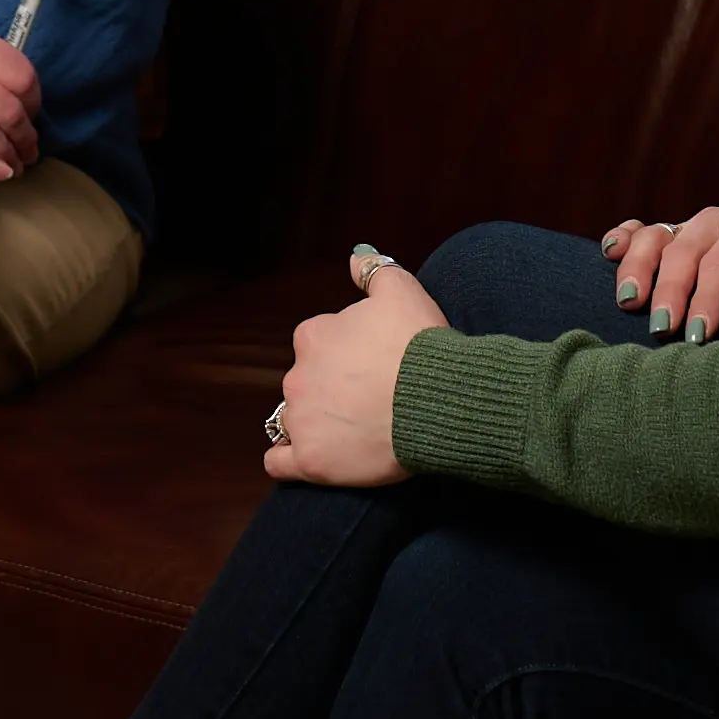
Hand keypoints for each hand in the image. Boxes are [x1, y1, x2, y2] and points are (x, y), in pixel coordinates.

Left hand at [262, 245, 447, 486]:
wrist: (438, 400)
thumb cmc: (421, 345)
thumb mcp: (402, 290)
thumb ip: (373, 270)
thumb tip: (355, 256)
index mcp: (313, 336)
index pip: (317, 343)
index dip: (345, 354)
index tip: (372, 364)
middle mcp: (297, 376)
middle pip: (306, 381)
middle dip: (331, 388)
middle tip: (370, 398)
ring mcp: (301, 421)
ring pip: (295, 419)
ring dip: (316, 421)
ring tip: (353, 431)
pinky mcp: (310, 461)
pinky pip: (280, 462)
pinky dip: (289, 460)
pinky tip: (310, 457)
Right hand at [599, 202, 718, 343]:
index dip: (707, 299)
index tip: (698, 337)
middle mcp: (718, 220)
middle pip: (683, 251)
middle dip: (670, 292)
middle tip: (662, 333)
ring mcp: (691, 227)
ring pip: (654, 237)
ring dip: (637, 269)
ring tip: (629, 303)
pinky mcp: (672, 239)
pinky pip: (640, 231)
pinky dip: (622, 240)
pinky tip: (609, 254)